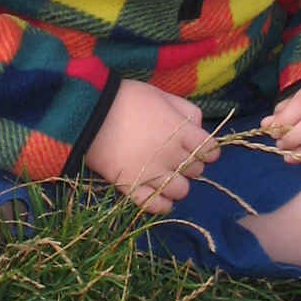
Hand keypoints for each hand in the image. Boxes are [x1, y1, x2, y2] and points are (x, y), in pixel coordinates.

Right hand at [85, 81, 218, 213]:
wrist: (90, 112)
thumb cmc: (127, 98)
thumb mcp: (161, 94)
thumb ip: (185, 110)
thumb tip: (197, 128)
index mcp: (182, 132)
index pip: (210, 150)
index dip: (207, 149)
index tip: (197, 147)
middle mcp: (172, 156)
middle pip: (197, 170)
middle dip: (191, 164)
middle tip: (176, 157)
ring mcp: (153, 174)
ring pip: (181, 191)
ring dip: (177, 184)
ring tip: (165, 175)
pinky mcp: (132, 187)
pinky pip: (156, 206)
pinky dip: (161, 204)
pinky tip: (158, 195)